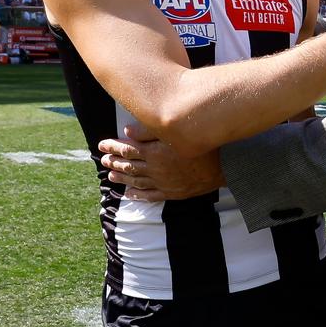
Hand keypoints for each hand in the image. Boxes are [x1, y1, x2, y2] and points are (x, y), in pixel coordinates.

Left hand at [98, 123, 223, 200]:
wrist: (223, 167)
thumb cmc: (201, 145)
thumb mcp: (176, 132)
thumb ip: (150, 130)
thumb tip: (126, 131)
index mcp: (154, 152)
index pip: (128, 149)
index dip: (113, 147)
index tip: (102, 145)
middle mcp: (155, 169)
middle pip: (129, 166)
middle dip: (114, 162)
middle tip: (103, 161)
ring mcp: (163, 183)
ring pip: (136, 181)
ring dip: (122, 179)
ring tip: (110, 177)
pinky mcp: (172, 193)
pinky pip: (150, 196)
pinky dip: (138, 195)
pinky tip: (129, 195)